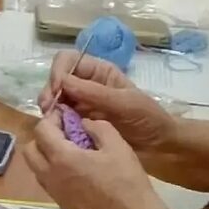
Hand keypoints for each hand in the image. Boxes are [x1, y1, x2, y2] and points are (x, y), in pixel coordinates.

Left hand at [23, 111, 186, 208]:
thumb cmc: (126, 181)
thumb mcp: (117, 145)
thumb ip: (97, 127)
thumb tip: (83, 123)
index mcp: (62, 158)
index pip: (41, 130)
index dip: (52, 118)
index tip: (66, 115)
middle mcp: (51, 176)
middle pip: (30, 150)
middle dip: (43, 136)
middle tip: (65, 132)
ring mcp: (55, 194)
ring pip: (36, 168)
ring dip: (45, 155)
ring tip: (70, 151)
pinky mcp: (62, 206)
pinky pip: (47, 183)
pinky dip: (53, 171)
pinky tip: (76, 171)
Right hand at [38, 52, 177, 152]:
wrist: (160, 148)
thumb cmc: (148, 119)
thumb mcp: (125, 103)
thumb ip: (95, 93)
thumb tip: (63, 82)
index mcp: (99, 73)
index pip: (68, 60)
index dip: (58, 71)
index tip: (57, 90)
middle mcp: (86, 85)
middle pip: (57, 79)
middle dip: (49, 91)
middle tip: (48, 111)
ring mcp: (81, 106)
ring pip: (55, 99)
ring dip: (49, 108)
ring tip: (51, 123)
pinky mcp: (79, 125)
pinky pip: (60, 119)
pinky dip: (54, 123)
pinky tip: (57, 133)